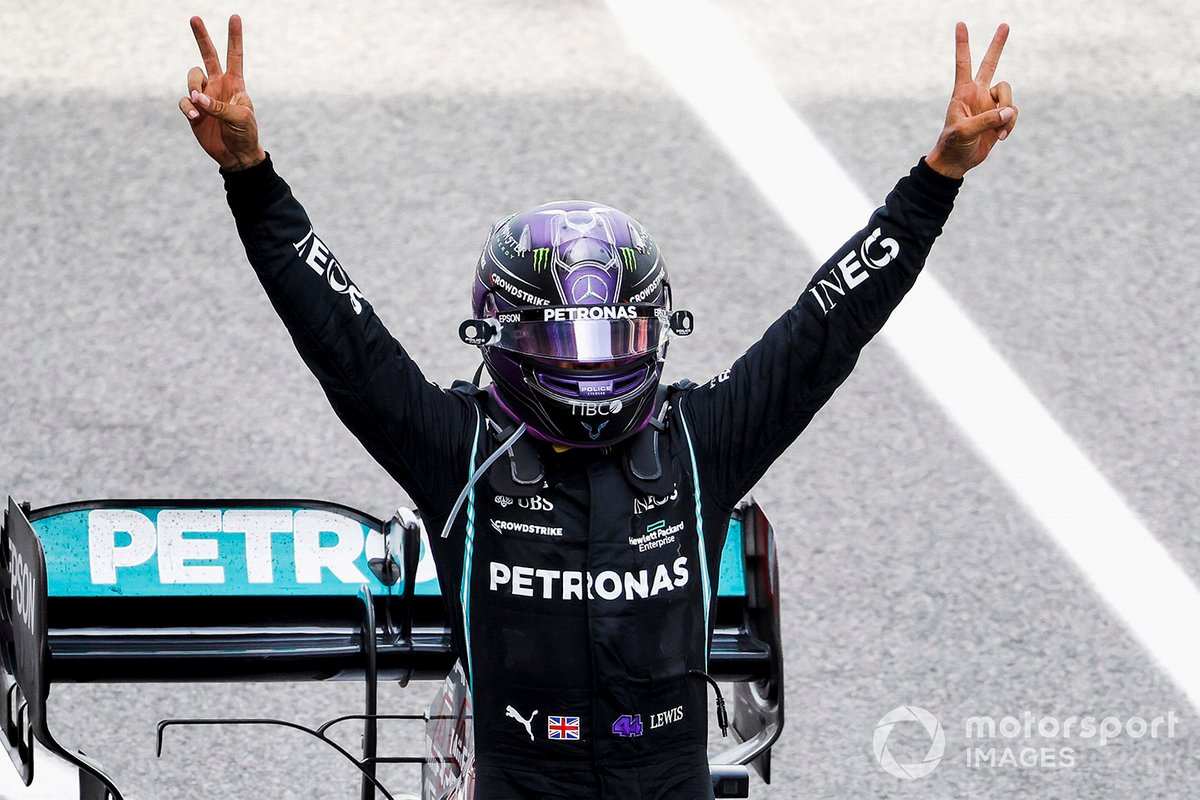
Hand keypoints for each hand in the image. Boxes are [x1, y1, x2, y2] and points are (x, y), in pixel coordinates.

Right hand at [178, 15, 265, 171]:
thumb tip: (198, 97)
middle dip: (202, 37)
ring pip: (192, 78)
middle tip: (195, 18)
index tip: (235, 17)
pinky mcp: (194, 110)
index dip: (235, 37)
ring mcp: (205, 96)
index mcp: (235, 83)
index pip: (235, 55)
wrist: (236, 155)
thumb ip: (220, 106)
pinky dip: (188, 106)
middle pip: (208, 55)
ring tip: (200, 104)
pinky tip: (196, 116)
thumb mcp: (241, 118)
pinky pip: (185, 101)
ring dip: (193, 87)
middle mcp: (218, 85)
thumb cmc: (245, 135)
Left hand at [925, 22, 1017, 179]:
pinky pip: (1013, 114)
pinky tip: (1001, 137)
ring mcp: (990, 104)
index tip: (960, 24)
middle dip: (998, 45)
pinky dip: (1010, 125)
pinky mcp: (999, 116)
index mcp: (963, 92)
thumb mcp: (964, 132)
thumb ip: (986, 120)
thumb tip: (1008, 111)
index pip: (963, 63)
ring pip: (1009, 96)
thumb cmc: (953, 145)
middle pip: (990, 64)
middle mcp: (978, 94)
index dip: (963, 44)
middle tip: (1005, 25)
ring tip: (999, 132)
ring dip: (1008, 114)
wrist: (958, 162)